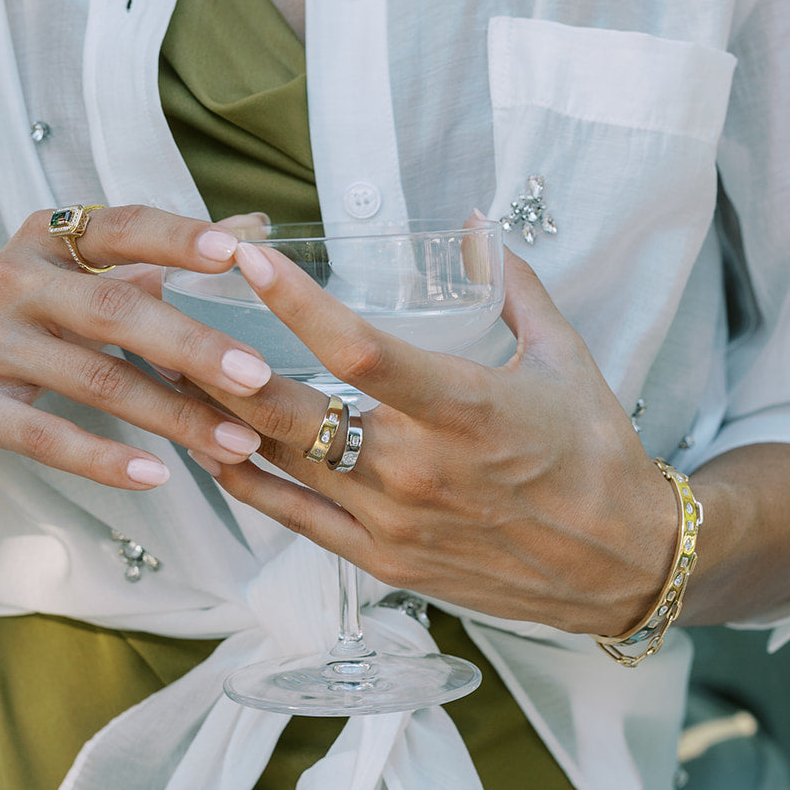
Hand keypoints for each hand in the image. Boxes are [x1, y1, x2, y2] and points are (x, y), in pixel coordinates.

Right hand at [0, 206, 275, 492]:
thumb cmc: (11, 323)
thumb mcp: (67, 277)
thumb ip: (151, 257)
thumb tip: (252, 227)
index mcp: (45, 240)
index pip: (118, 227)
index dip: (177, 237)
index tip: (238, 251)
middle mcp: (10, 281)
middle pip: (114, 310)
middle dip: (191, 345)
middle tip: (255, 375)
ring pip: (94, 380)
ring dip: (170, 414)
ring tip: (231, 441)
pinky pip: (49, 435)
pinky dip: (105, 458)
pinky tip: (156, 473)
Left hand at [186, 241, 677, 635]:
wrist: (622, 563)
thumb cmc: (594, 454)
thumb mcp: (565, 359)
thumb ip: (515, 288)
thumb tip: (478, 226)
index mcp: (463, 409)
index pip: (359, 350)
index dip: (294, 301)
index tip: (245, 258)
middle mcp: (417, 470)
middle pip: (291, 413)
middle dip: (220, 364)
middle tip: (168, 316)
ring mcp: (394, 523)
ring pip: (281, 466)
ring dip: (219, 419)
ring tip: (169, 374)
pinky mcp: (384, 561)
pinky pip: (294, 520)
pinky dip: (248, 483)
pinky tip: (214, 449)